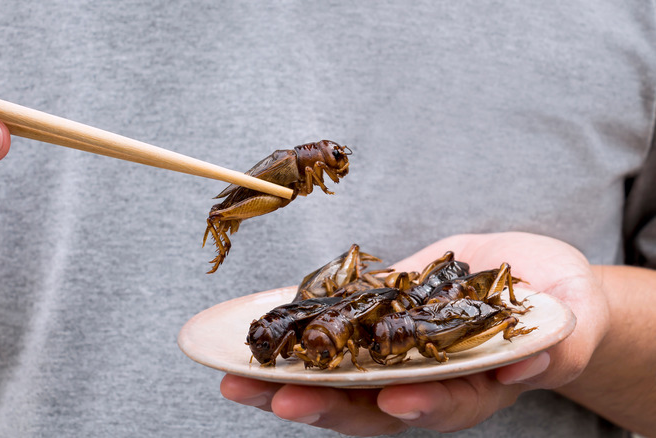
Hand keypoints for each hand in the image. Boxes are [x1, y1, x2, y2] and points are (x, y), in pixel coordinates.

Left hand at [220, 232, 608, 434]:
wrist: (531, 280)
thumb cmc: (561, 304)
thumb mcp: (571, 318)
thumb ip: (558, 342)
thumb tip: (526, 362)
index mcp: (473, 387)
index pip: (443, 406)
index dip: (419, 406)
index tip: (392, 400)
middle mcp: (425, 381)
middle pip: (371, 405)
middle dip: (324, 403)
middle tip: (275, 396)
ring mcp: (394, 354)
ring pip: (338, 377)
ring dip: (287, 378)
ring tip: (238, 377)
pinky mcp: (374, 322)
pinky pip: (330, 332)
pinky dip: (293, 333)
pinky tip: (254, 328)